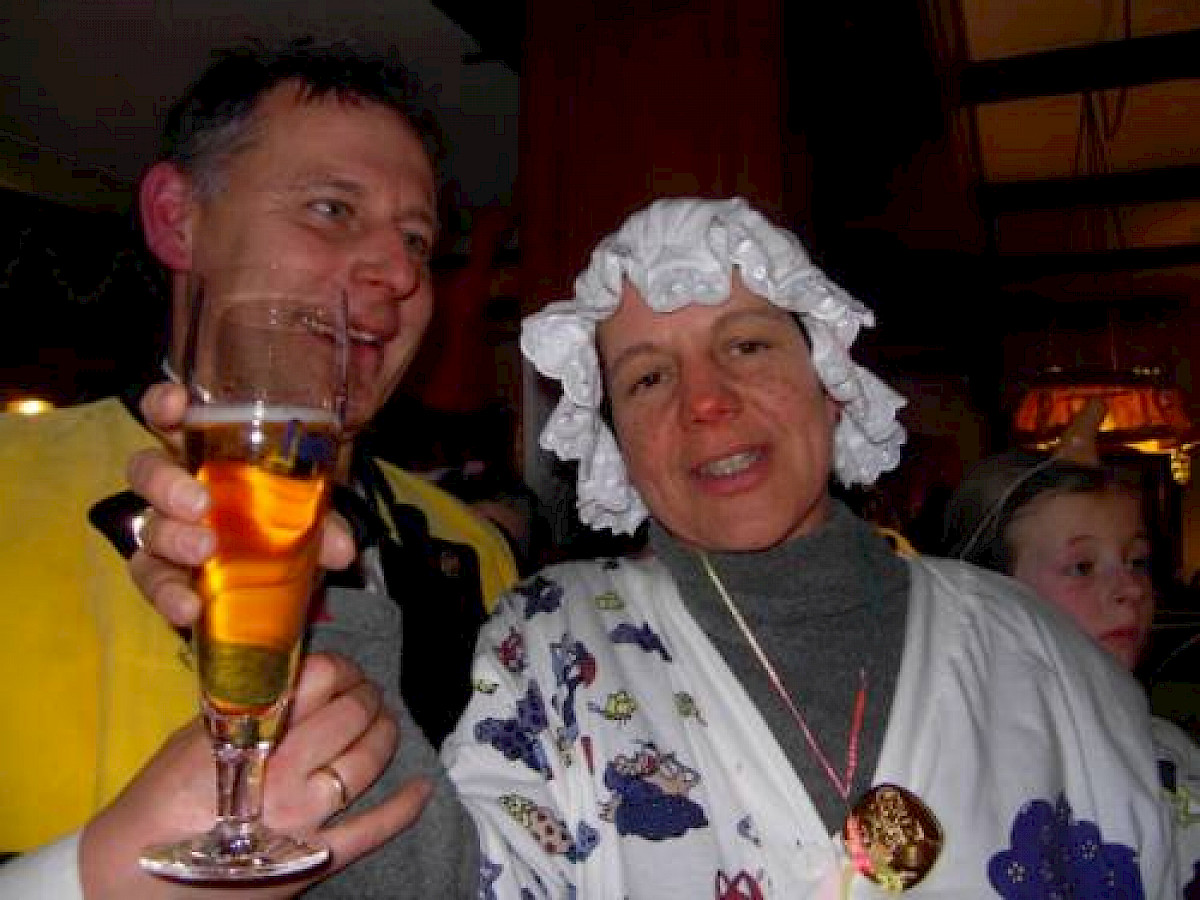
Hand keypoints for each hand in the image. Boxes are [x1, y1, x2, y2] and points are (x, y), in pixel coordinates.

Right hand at [79, 653, 432, 898]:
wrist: (130, 878)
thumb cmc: (157, 801)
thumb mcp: (194, 735)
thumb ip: (244, 706)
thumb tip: (287, 680)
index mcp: (255, 730)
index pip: (320, 678)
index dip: (341, 669)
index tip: (342, 672)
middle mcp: (287, 768)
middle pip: (351, 714)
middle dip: (367, 697)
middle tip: (367, 695)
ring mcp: (306, 816)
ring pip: (368, 760)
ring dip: (385, 734)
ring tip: (384, 724)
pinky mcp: (317, 857)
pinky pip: (375, 828)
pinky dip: (405, 806)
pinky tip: (422, 787)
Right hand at [127, 381, 356, 625]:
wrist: (286, 574)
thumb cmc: (287, 514)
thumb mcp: (310, 507)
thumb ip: (323, 520)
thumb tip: (343, 550)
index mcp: (205, 450)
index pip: (169, 416)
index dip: (164, 405)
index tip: (178, 405)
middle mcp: (178, 486)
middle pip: (147, 472)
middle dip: (166, 483)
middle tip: (200, 503)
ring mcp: (169, 532)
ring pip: (146, 529)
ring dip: (170, 539)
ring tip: (202, 552)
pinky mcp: (170, 577)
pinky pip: (156, 582)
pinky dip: (169, 595)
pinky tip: (189, 606)